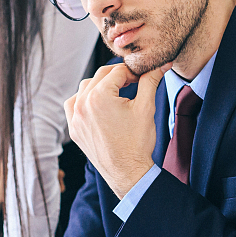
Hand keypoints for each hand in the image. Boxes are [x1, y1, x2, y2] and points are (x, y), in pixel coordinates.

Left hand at [65, 63, 166, 197]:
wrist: (127, 172)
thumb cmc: (138, 142)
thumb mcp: (146, 107)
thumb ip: (150, 81)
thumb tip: (161, 64)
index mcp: (99, 96)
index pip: (117, 71)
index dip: (133, 72)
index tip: (142, 78)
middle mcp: (82, 104)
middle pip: (100, 76)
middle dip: (118, 76)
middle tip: (133, 82)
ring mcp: (75, 117)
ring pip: (85, 88)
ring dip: (100, 85)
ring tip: (116, 93)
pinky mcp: (74, 129)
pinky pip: (73, 105)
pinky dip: (83, 100)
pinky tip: (97, 104)